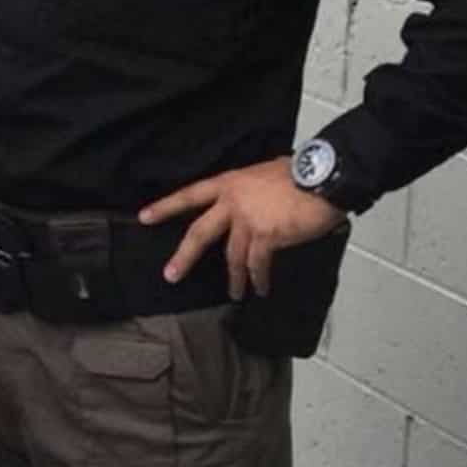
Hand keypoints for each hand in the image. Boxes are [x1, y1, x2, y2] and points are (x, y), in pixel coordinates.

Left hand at [139, 157, 347, 299]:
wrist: (322, 179)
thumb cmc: (298, 173)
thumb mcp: (263, 173)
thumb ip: (250, 190)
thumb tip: (254, 202)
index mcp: (228, 183)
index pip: (189, 195)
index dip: (166, 206)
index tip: (144, 217)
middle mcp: (232, 202)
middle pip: (199, 232)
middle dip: (184, 256)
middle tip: (170, 275)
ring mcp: (247, 220)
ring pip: (231, 255)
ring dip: (234, 278)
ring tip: (234, 293)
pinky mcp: (266, 237)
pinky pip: (257, 264)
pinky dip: (258, 278)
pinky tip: (260, 288)